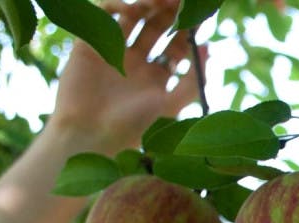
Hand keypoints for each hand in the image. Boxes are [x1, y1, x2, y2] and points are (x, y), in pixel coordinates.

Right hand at [47, 0, 204, 154]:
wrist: (90, 134)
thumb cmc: (132, 127)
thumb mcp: (170, 105)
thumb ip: (192, 81)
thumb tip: (208, 49)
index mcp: (157, 76)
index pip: (177, 43)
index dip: (188, 28)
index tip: (197, 16)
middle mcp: (136, 61)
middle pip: (157, 25)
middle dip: (169, 10)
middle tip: (179, 0)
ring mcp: (113, 51)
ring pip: (133, 16)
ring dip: (147, 3)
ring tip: (159, 0)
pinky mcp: (90, 43)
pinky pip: (103, 15)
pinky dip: (116, 5)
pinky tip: (132, 8)